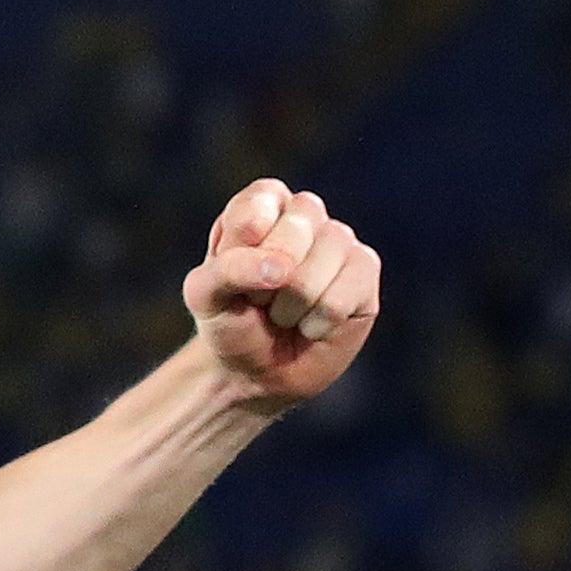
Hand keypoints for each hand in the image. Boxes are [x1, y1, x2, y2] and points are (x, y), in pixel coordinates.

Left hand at [184, 179, 380, 412]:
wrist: (256, 368)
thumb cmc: (229, 320)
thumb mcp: (205, 295)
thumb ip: (228, 269)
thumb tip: (283, 268)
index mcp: (262, 202)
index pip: (255, 210)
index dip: (240, 253)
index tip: (230, 276)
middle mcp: (304, 213)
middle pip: (294, 233)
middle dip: (267, 282)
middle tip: (259, 300)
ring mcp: (340, 239)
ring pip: (320, 267)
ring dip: (291, 306)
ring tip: (284, 313)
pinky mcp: (365, 270)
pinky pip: (342, 298)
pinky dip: (317, 323)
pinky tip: (311, 325)